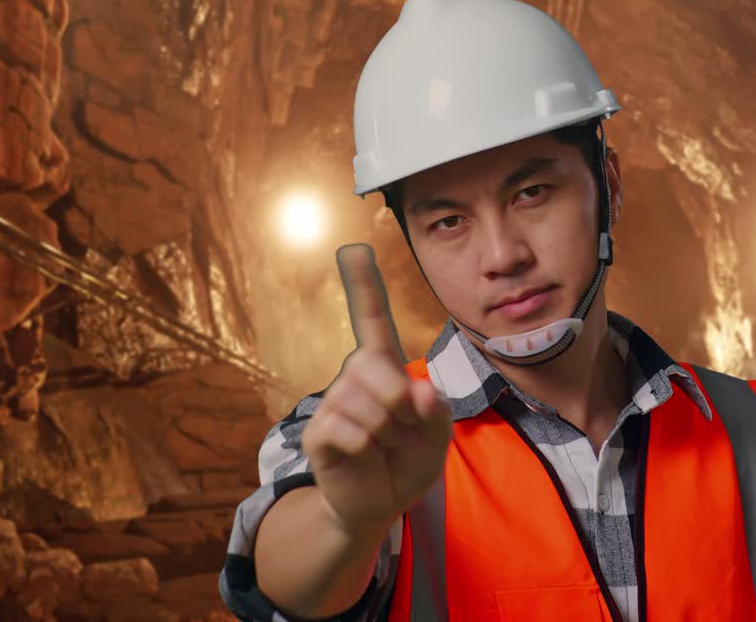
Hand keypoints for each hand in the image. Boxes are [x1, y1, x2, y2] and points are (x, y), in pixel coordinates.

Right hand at [301, 244, 452, 532]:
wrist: (380, 504)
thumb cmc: (408, 461)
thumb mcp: (437, 437)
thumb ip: (437, 413)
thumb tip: (420, 393)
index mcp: (384, 368)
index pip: (372, 320)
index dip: (363, 285)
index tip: (354, 249)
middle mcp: (354, 377)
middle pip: (375, 366)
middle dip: (399, 404)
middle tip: (400, 431)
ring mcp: (333, 403)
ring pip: (366, 404)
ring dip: (386, 434)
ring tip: (383, 446)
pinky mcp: (318, 433)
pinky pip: (347, 430)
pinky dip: (366, 448)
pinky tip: (364, 456)